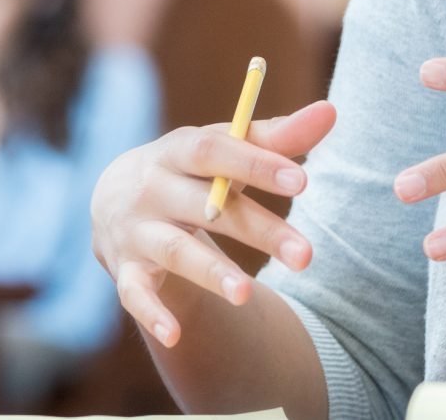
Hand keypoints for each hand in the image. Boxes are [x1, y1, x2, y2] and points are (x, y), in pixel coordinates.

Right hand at [90, 100, 334, 346]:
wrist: (114, 200)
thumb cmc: (188, 170)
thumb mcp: (222, 149)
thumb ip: (275, 138)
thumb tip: (330, 111)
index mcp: (176, 150)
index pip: (214, 151)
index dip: (256, 164)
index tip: (302, 181)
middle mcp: (152, 188)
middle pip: (206, 206)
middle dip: (257, 229)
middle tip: (306, 255)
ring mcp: (137, 231)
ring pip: (175, 252)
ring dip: (210, 272)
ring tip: (246, 294)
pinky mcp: (126, 271)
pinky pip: (135, 295)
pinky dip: (152, 314)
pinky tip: (175, 334)